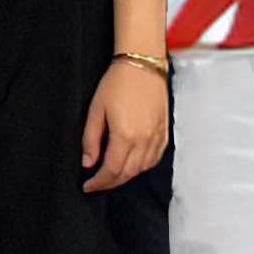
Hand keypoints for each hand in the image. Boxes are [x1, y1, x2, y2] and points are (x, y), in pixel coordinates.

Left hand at [82, 60, 170, 192]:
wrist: (143, 66)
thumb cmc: (116, 84)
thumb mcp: (96, 109)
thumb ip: (91, 139)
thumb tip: (88, 163)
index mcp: (126, 136)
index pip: (112, 170)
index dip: (99, 182)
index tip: (87, 186)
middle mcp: (145, 141)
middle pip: (128, 173)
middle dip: (110, 182)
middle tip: (96, 184)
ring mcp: (158, 138)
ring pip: (142, 169)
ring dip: (126, 176)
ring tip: (110, 176)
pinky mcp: (165, 133)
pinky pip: (154, 159)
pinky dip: (141, 167)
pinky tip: (131, 165)